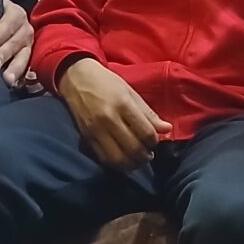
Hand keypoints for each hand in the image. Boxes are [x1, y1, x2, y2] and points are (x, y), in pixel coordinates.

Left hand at [0, 0, 34, 86]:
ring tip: (7, 79)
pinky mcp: (28, 59)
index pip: (9, 21)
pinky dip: (21, 77)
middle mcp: (24, 29)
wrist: (0, 23)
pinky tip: (15, 84)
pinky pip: (28, 69)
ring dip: (15, 68)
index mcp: (14, 13)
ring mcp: (28, 45)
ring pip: (24, 56)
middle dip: (4, 53)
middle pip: (17, 41)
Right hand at [59, 57, 168, 171]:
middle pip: (133, 148)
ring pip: (118, 159)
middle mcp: (109, 119)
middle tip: (148, 153)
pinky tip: (123, 159)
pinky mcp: (86, 138)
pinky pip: (104, 159)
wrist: (77, 79)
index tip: (154, 140)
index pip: (146, 132)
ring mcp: (96, 130)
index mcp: (123, 104)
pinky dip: (116, 164)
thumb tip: (167, 129)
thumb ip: (148, 113)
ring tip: (137, 159)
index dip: (154, 141)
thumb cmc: (107, 83)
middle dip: (145, 155)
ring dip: (132, 164)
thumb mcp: (130, 92)